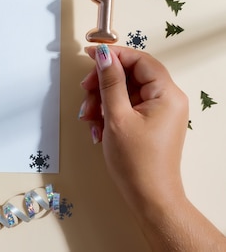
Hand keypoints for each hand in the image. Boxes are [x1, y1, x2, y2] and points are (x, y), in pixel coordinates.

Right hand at [80, 45, 225, 250]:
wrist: (148, 197)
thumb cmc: (136, 161)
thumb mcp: (116, 116)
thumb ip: (109, 82)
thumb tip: (103, 55)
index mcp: (167, 94)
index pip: (140, 60)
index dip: (114, 55)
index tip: (90, 55)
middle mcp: (167, 99)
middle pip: (130, 75)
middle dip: (103, 83)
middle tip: (85, 91)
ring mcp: (158, 112)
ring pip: (123, 91)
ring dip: (101, 101)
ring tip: (89, 118)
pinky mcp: (149, 123)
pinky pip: (125, 107)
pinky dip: (108, 113)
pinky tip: (98, 128)